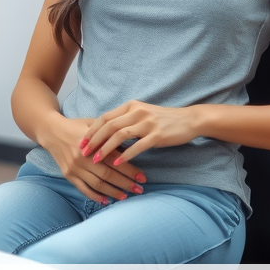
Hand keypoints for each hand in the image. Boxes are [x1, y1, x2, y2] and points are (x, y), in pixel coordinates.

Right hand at [42, 117, 145, 203]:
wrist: (52, 131)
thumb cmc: (77, 126)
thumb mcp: (94, 125)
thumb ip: (110, 135)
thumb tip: (131, 145)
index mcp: (92, 144)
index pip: (115, 160)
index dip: (130, 170)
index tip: (142, 177)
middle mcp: (82, 158)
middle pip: (108, 174)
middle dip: (125, 183)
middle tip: (139, 189)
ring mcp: (74, 168)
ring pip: (97, 184)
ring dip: (113, 192)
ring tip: (125, 196)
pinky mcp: (68, 175)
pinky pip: (83, 189)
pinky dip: (95, 196)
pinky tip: (105, 200)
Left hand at [81, 100, 197, 166]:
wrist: (188, 120)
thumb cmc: (163, 119)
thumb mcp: (142, 114)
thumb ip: (126, 119)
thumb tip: (107, 130)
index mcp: (131, 106)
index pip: (105, 117)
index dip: (92, 130)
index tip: (81, 141)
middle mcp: (137, 112)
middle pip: (109, 126)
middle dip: (94, 140)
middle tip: (83, 152)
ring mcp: (147, 123)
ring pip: (120, 135)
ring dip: (105, 148)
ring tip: (95, 160)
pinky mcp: (157, 135)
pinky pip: (137, 146)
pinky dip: (125, 155)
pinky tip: (117, 163)